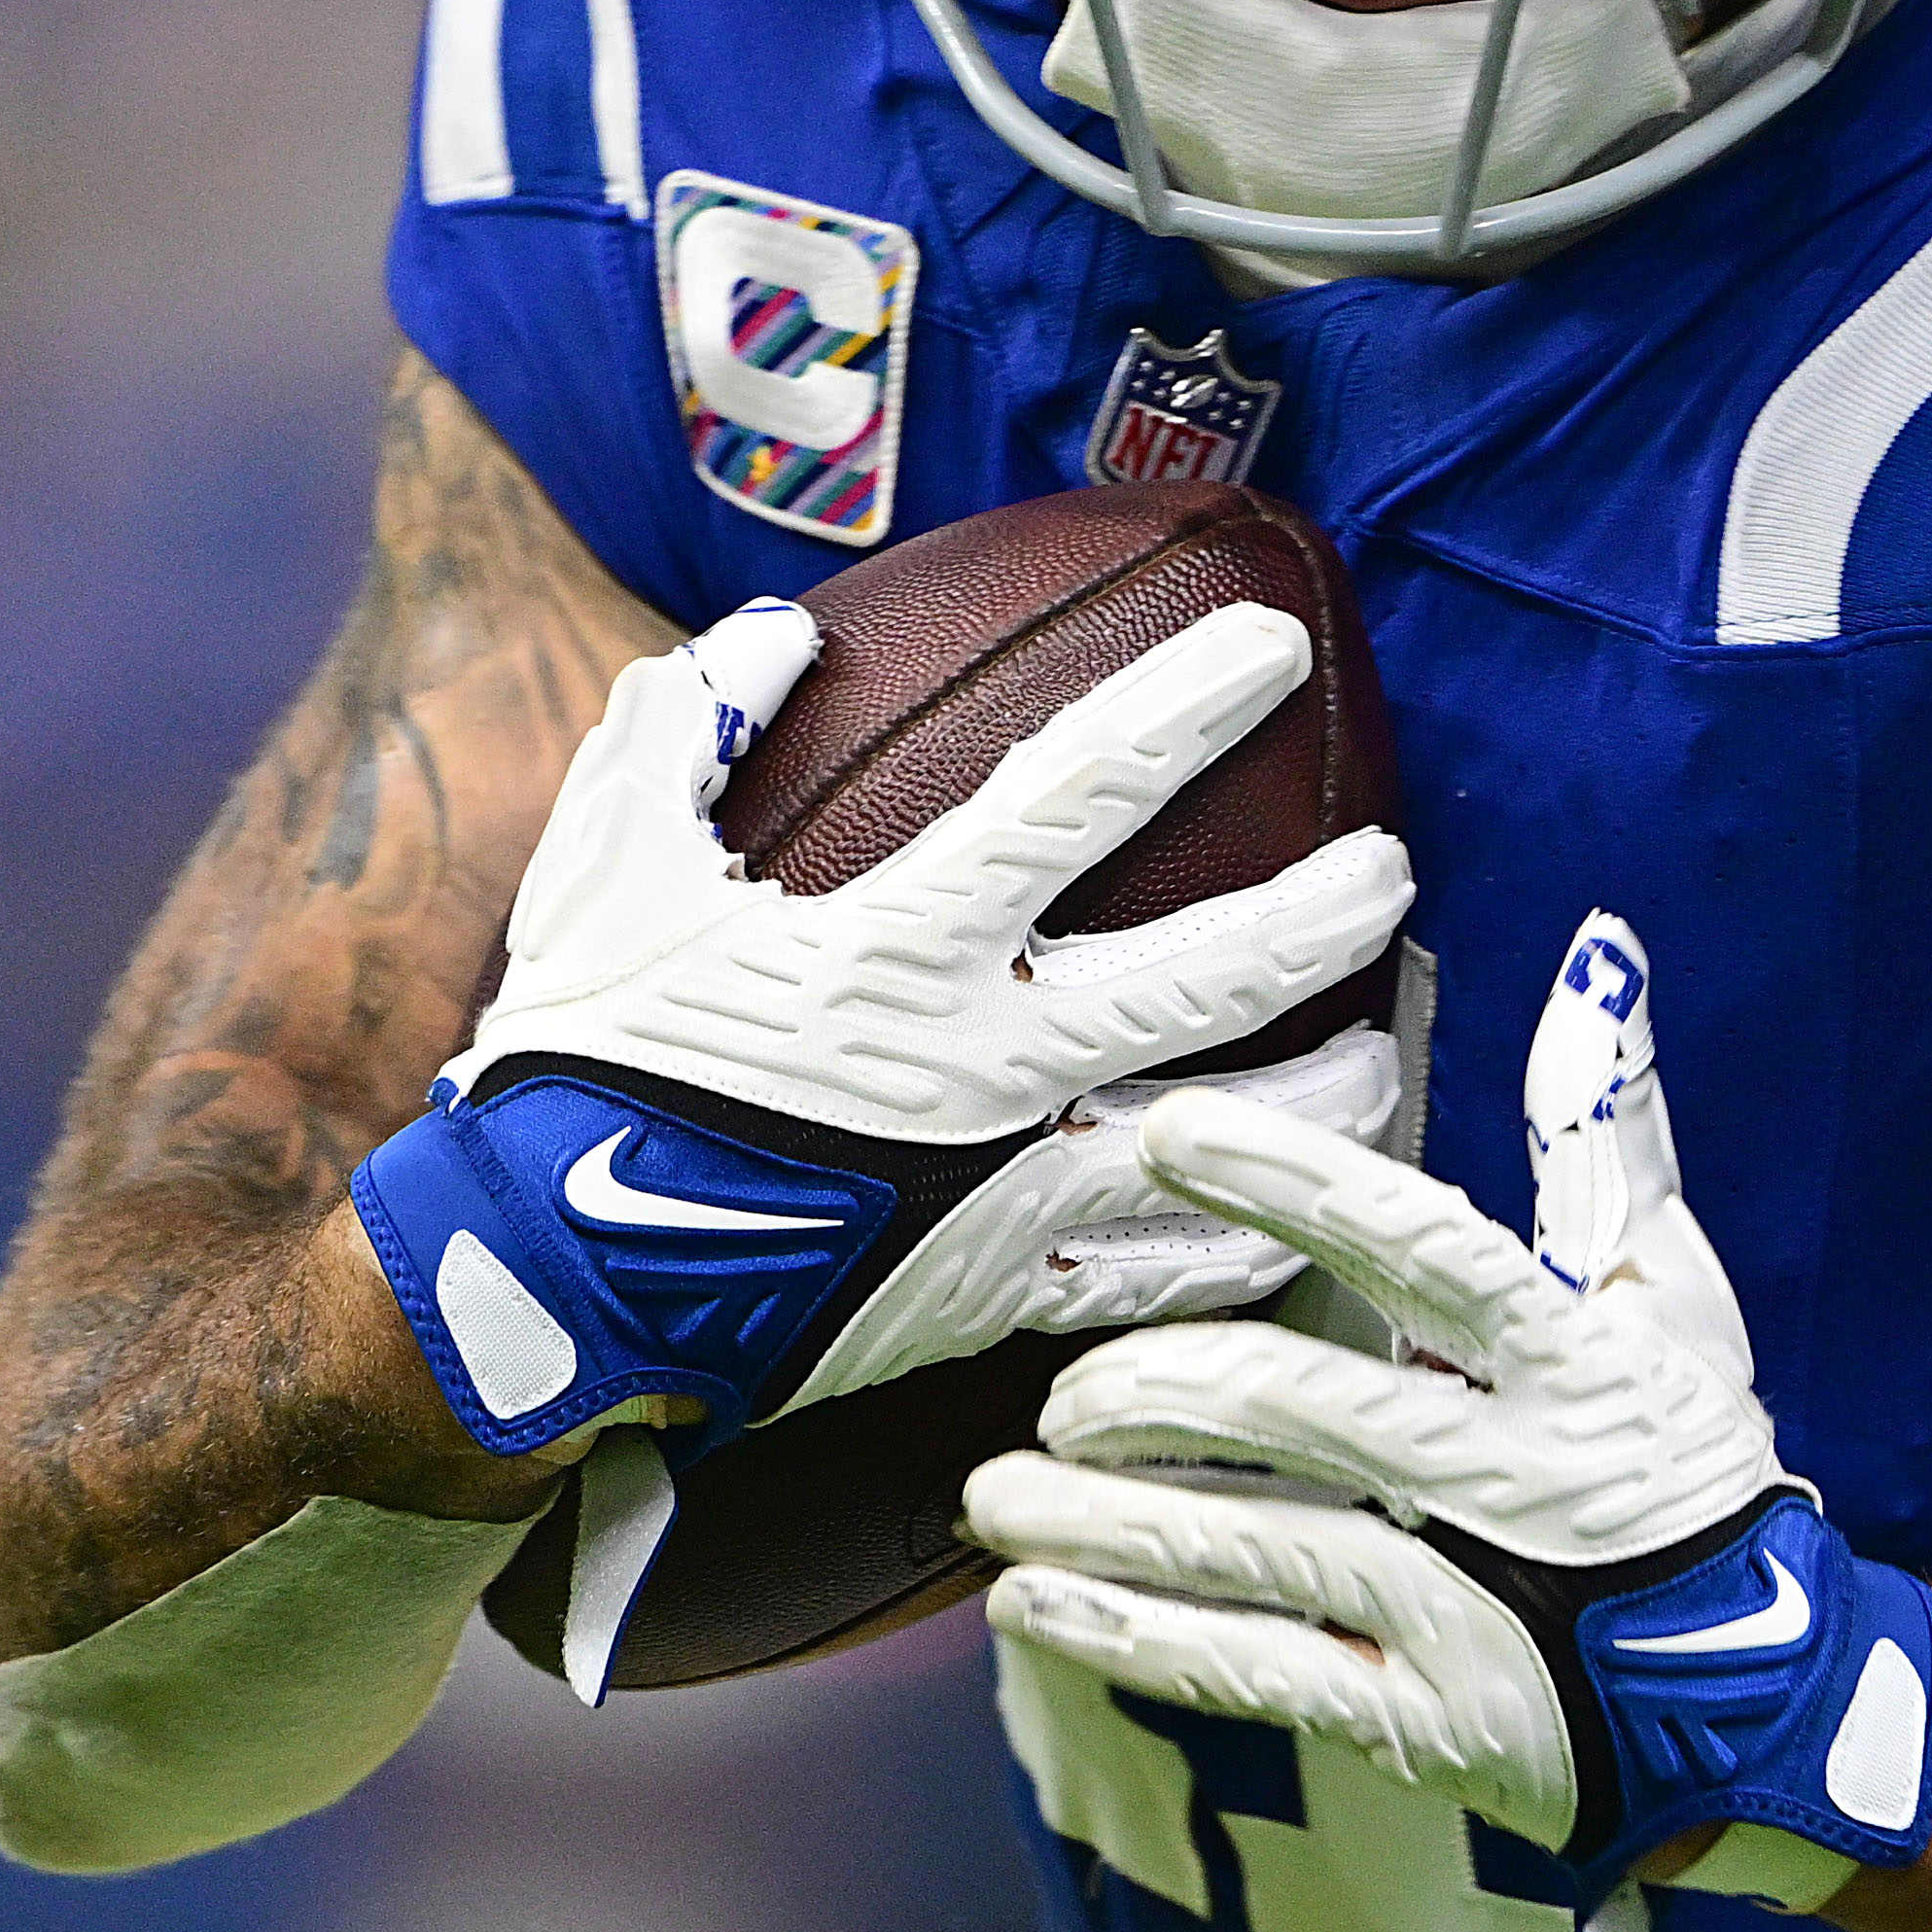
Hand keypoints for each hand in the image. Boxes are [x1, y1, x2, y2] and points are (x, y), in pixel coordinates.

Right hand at [348, 603, 1413, 1460]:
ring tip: (1384, 1054)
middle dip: (1316, 917)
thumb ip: (691, 729)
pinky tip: (1301, 1214)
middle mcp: (976, 1063)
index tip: (1271, 645)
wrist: (540, 1285)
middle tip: (1391, 871)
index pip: (1076, 792)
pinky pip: (1158, 1280)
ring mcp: (999, 1192)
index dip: (1183, 706)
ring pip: (1217, 1143)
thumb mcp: (606, 863)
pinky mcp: (996, 1299)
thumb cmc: (577, 1061)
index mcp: (894, 941)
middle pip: (1201, 979)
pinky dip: (1244, 1243)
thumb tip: (777, 632)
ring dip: (1321, 1099)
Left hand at [967, 917, 1931, 1878]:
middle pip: (1309, 1410)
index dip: (1299, 1187)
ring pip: (1261, 1546)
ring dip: (1110, 1517)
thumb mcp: (1673, 1297)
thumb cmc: (1694, 1467)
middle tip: (1068, 1389)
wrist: (1775, 1703)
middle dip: (1161, 1390)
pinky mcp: (1433, 1719)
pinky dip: (1135, 1634)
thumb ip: (1607, 1135)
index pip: (1430, 1251)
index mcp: (1576, 1361)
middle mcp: (1520, 1479)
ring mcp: (1476, 1608)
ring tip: (994, 1492)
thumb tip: (1594, 958)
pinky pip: (1257, 1673)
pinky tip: (1033, 1600)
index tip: (1168, 1131)